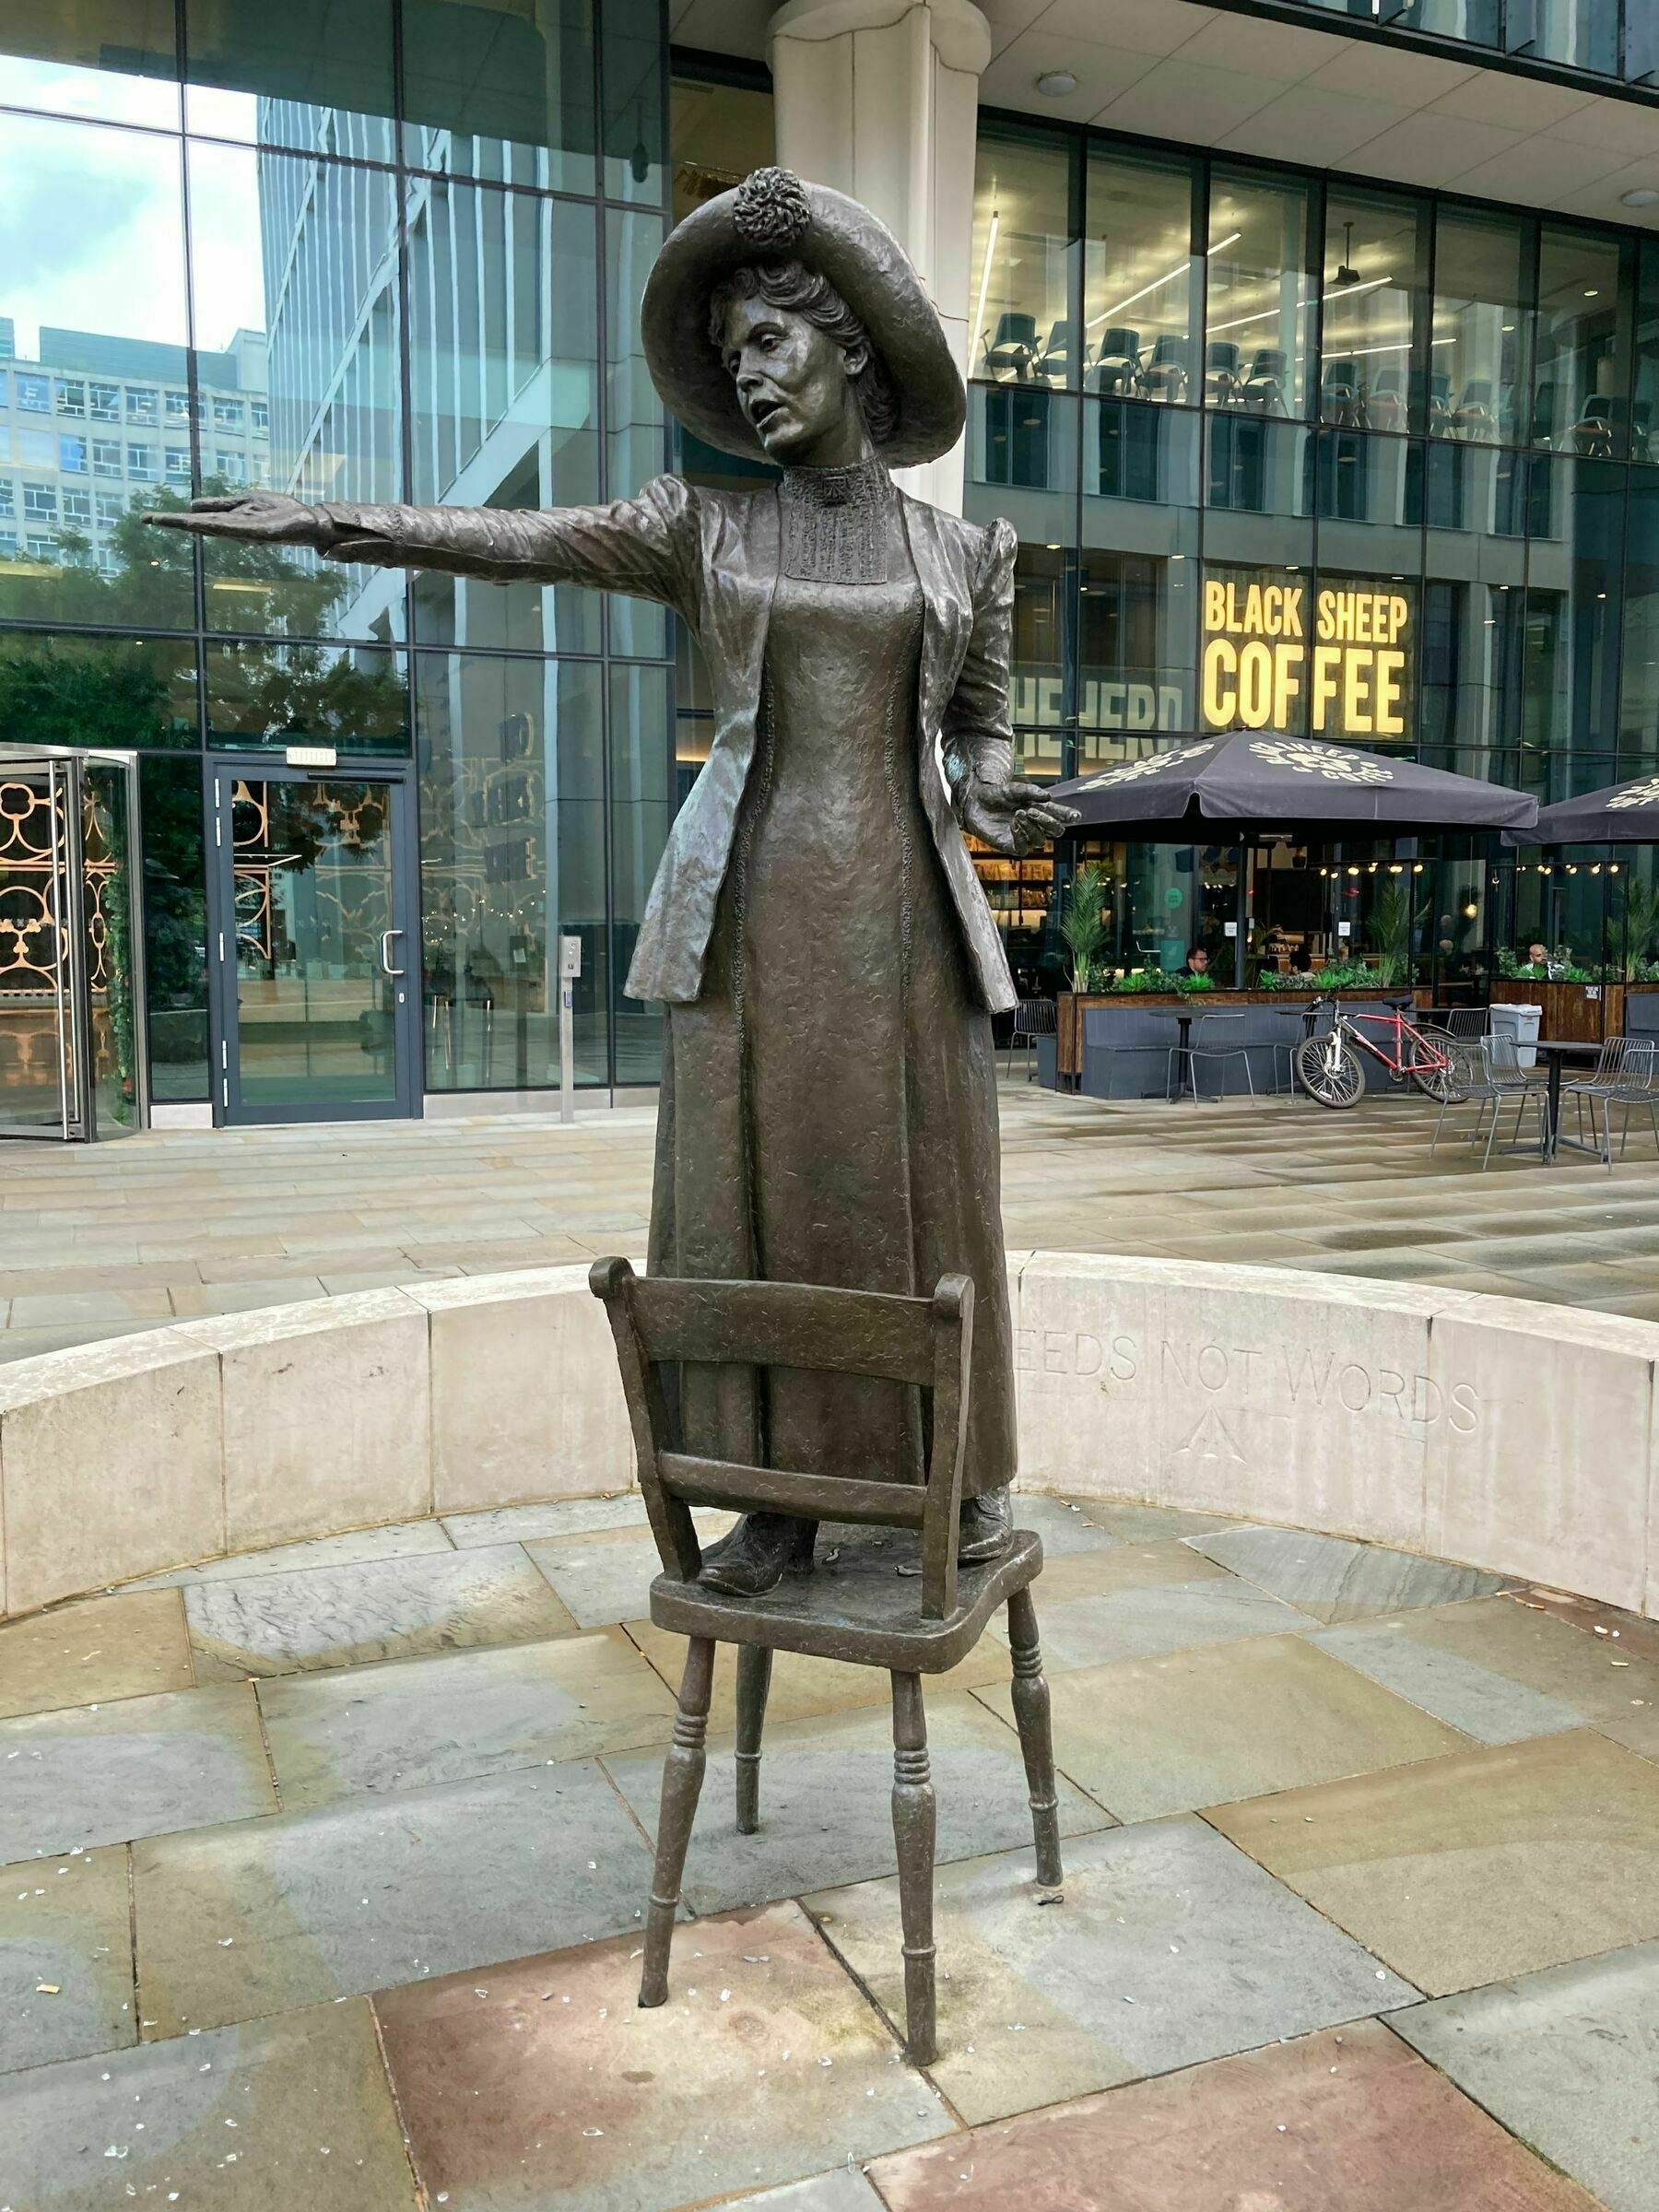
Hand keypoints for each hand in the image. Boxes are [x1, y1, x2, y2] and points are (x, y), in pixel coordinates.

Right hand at [140, 492, 334, 547]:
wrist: (309, 520)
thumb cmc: (280, 512)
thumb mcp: (245, 502)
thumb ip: (221, 505)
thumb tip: (193, 507)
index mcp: (230, 520)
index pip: (197, 519)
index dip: (173, 518)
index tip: (149, 517)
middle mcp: (232, 529)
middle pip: (197, 525)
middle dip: (172, 522)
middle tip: (146, 518)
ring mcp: (243, 531)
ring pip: (209, 527)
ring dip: (185, 524)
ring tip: (162, 519)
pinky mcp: (256, 531)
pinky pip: (230, 526)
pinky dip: (212, 524)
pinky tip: (196, 522)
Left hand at [959, 774, 1078, 856]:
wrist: (974, 802)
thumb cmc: (996, 795)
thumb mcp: (1013, 789)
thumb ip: (1030, 791)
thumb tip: (1048, 796)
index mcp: (1041, 809)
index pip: (1060, 815)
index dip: (1069, 816)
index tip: (1076, 816)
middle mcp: (1035, 825)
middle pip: (1055, 831)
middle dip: (1048, 822)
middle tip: (1032, 810)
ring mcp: (1024, 837)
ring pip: (1040, 840)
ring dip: (1031, 827)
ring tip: (1018, 814)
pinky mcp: (1011, 845)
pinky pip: (1024, 848)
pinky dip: (1021, 837)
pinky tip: (1012, 826)